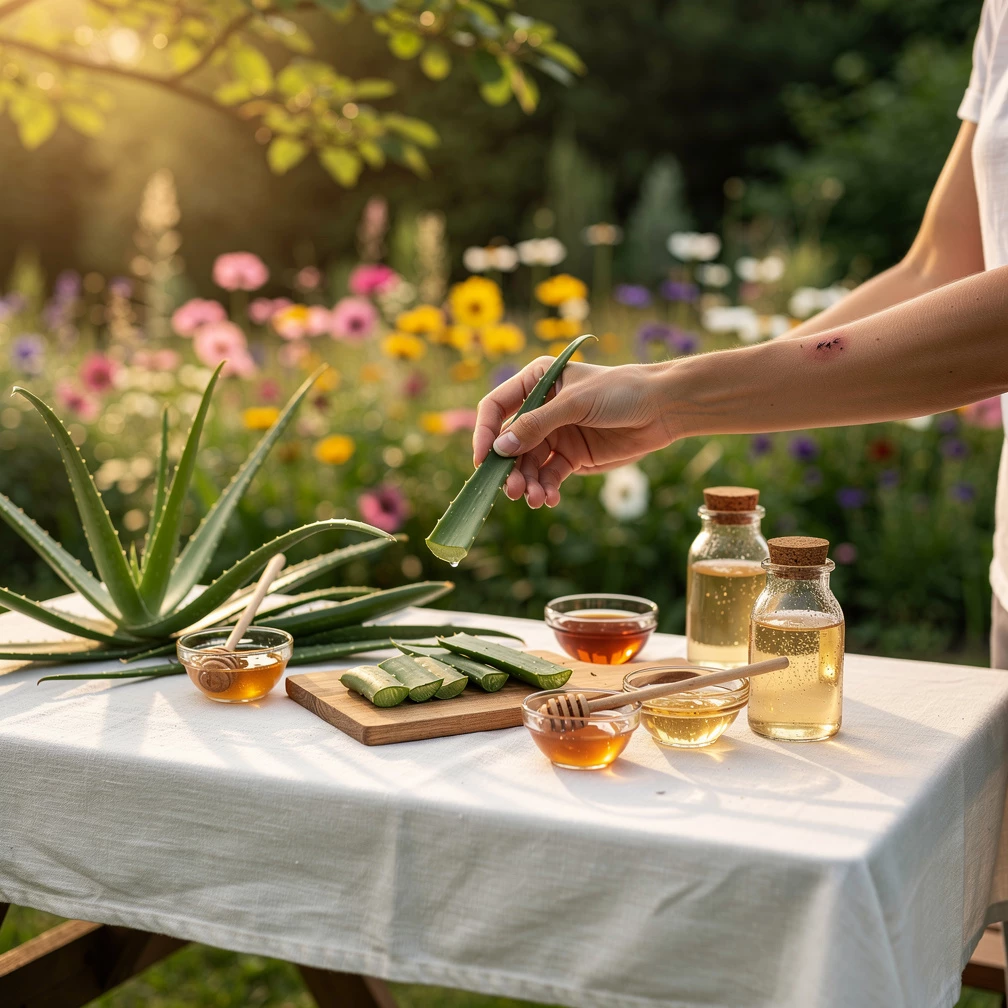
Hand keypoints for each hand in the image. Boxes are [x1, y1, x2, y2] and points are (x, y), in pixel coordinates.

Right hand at [472, 357, 674, 507]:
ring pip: (528, 465)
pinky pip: (549, 477)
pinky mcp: (572, 457)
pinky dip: (546, 489)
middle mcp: (540, 409)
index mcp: (536, 382)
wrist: (663, 408)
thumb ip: (536, 426)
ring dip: (528, 484)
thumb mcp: (575, 404)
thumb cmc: (621, 392)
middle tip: (512, 490)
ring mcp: (555, 435)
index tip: (483, 459)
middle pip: (510, 444)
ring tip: (535, 499)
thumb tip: (500, 449)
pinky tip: (550, 499)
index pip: (496, 407)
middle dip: (510, 469)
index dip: (485, 433)